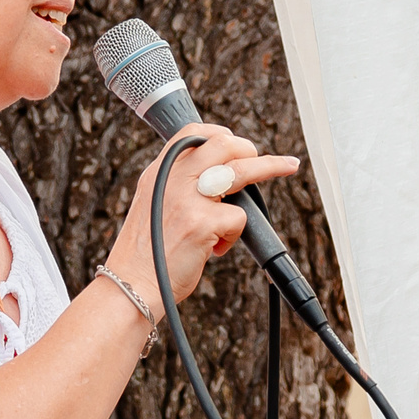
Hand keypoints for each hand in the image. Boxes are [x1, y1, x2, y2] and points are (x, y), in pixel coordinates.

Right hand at [112, 125, 301, 303]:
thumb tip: (213, 179)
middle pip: (222, 144)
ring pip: (241, 170)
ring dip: (269, 166)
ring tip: (287, 166)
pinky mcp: (203, 222)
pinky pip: (238, 218)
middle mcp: (172, 178)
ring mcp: (188, 198)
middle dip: (250, 148)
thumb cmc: (145, 255)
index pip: (191, 133)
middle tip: (264, 159)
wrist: (131, 285)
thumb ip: (176, 187)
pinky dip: (233, 235)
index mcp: (157, 172)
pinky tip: (215, 249)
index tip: (235, 142)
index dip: (219, 134)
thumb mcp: (150, 206)